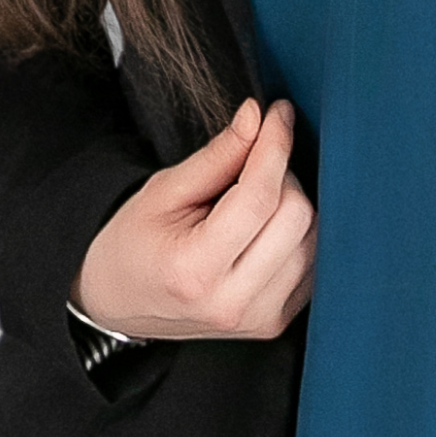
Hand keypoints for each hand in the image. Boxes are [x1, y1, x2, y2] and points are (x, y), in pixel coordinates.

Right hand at [72, 96, 316, 341]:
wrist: (120, 302)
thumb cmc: (133, 245)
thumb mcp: (162, 193)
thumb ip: (216, 156)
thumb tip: (256, 117)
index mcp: (195, 271)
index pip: (259, 198)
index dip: (275, 146)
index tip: (278, 113)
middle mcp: (233, 303)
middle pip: (296, 215)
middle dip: (281, 174)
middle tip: (253, 163)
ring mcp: (259, 318)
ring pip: (313, 236)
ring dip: (292, 202)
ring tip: (252, 199)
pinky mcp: (276, 323)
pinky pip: (314, 262)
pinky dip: (299, 232)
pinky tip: (268, 225)